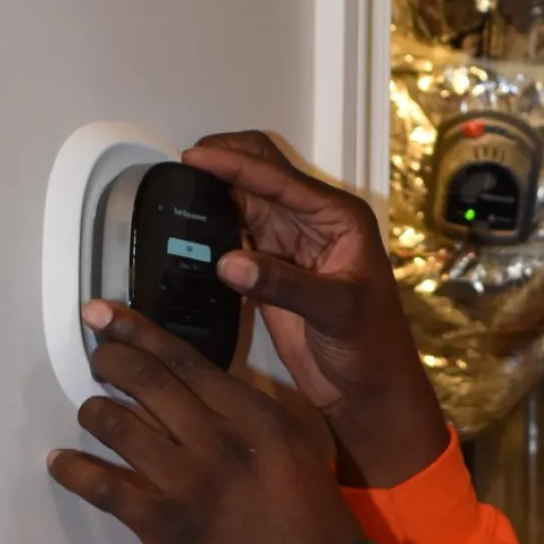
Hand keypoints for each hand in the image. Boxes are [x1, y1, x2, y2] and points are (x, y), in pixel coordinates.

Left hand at [49, 301, 365, 543]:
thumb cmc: (313, 515)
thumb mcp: (298, 444)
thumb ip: (253, 412)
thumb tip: (206, 389)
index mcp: (256, 416)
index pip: (185, 360)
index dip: (138, 332)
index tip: (107, 316)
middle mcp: (219, 439)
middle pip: (147, 381)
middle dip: (111, 359)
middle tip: (98, 354)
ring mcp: (188, 482)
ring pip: (118, 426)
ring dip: (95, 411)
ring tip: (92, 410)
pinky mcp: (163, 524)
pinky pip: (103, 487)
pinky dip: (74, 471)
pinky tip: (60, 462)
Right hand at [181, 131, 448, 487]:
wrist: (367, 387)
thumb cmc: (371, 345)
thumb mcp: (335, 310)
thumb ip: (284, 285)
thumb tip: (229, 262)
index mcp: (339, 218)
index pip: (280, 178)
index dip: (236, 163)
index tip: (195, 156)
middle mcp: (313, 222)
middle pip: (261, 175)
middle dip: (224, 161)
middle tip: (179, 165)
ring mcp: (289, 243)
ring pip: (244, 201)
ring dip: (213, 191)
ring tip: (173, 188)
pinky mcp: (269, 268)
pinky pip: (235, 233)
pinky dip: (211, 226)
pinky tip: (184, 225)